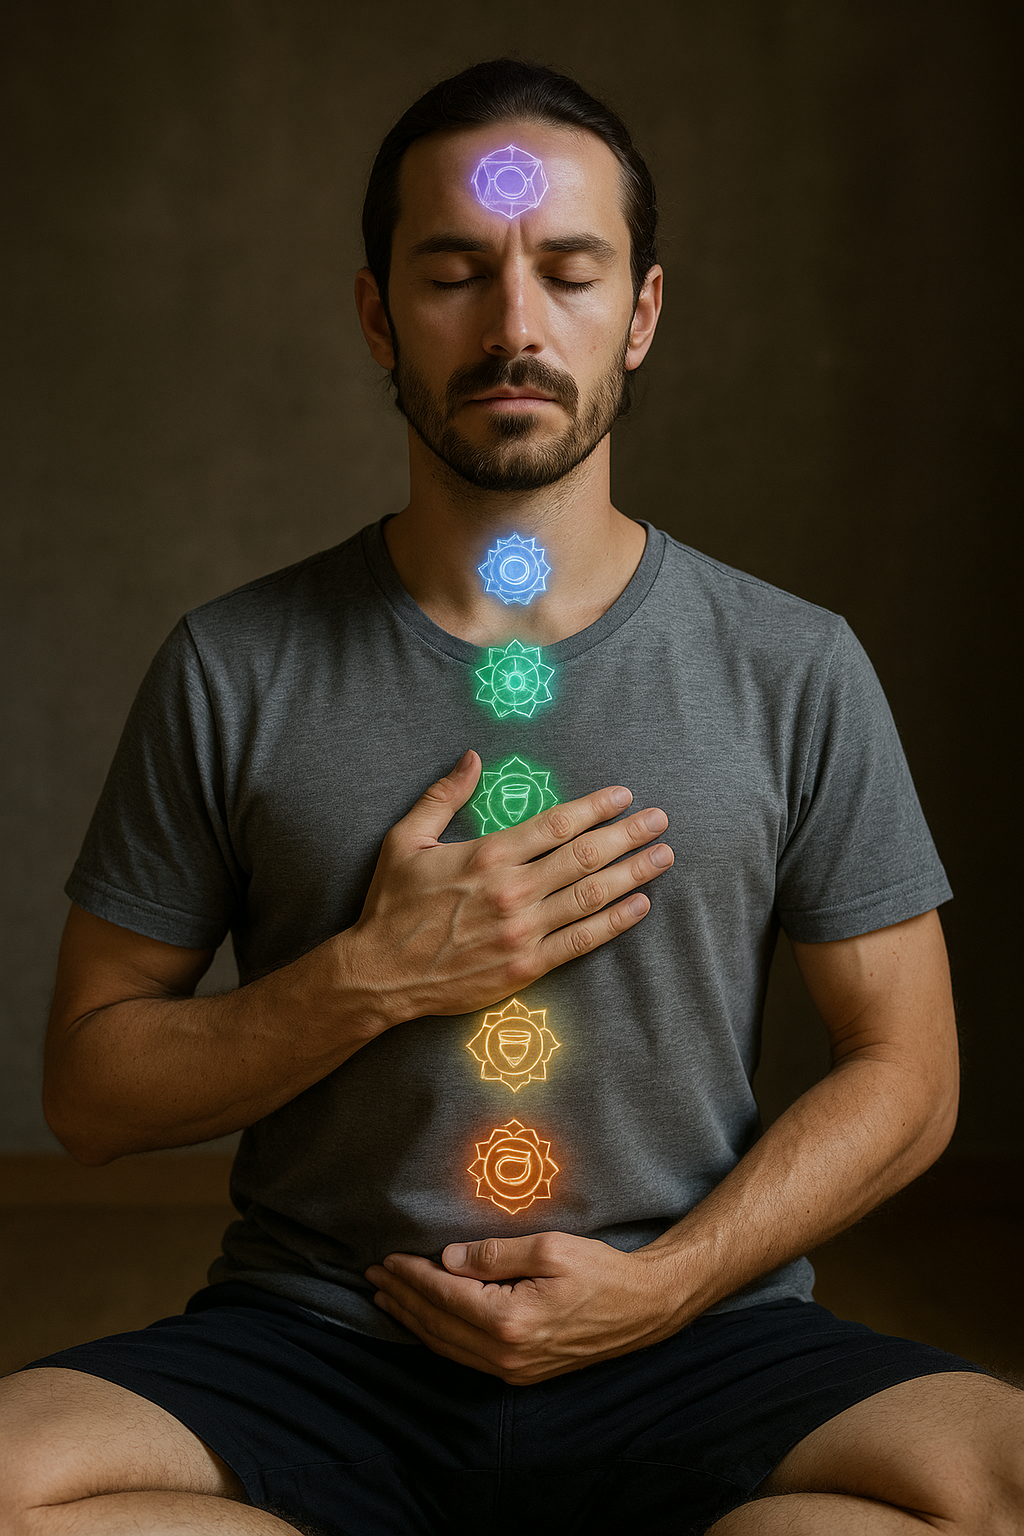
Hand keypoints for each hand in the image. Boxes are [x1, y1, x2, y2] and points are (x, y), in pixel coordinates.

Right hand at [345, 750, 672, 1029]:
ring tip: (663, 856)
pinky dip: (615, 922)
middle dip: (629, 835)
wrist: (379, 974)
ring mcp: (522, 930)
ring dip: (633, 874)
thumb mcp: (405, 840)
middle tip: (661, 821)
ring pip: (591, 895)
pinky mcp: (526, 965)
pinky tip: (640, 905)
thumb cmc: (392, 905)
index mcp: (488, 854)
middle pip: (585, 855)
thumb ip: (443, 797)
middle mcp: (512, 890)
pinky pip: (581, 940)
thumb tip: (472, 757)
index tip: (624, 796)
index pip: (557, 824)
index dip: (596, 807)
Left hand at [366, 1231, 684, 1384]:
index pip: (445, 1296)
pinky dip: (438, 1338)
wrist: (644, 1307)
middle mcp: (506, 1353)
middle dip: (402, 1299)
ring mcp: (514, 1369)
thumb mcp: (549, 1248)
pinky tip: (426, 1323)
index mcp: (511, 1319)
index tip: (388, 1258)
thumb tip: (448, 1259)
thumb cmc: (602, 1271)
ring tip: (387, 1300)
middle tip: (373, 1277)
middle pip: (438, 1325)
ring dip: (413, 1322)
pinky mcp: (522, 1373)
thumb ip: (495, 1254)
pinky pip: (466, 1357)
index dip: (412, 1276)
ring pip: (447, 1347)